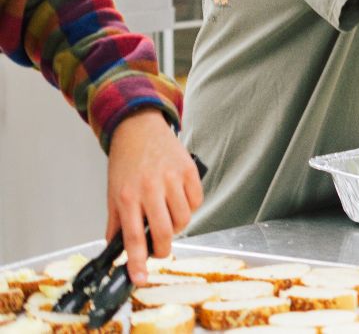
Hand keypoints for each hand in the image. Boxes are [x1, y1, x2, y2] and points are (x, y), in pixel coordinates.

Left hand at [106, 110, 202, 284]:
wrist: (139, 129)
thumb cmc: (126, 162)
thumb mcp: (113, 192)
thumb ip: (116, 222)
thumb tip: (116, 248)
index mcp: (127, 197)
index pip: (133, 237)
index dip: (137, 261)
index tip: (140, 277)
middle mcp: (150, 188)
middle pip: (163, 231)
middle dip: (163, 248)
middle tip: (160, 249)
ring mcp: (172, 178)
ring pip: (183, 218)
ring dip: (177, 226)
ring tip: (169, 218)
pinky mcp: (188, 170)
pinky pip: (196, 201)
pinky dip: (190, 207)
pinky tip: (180, 200)